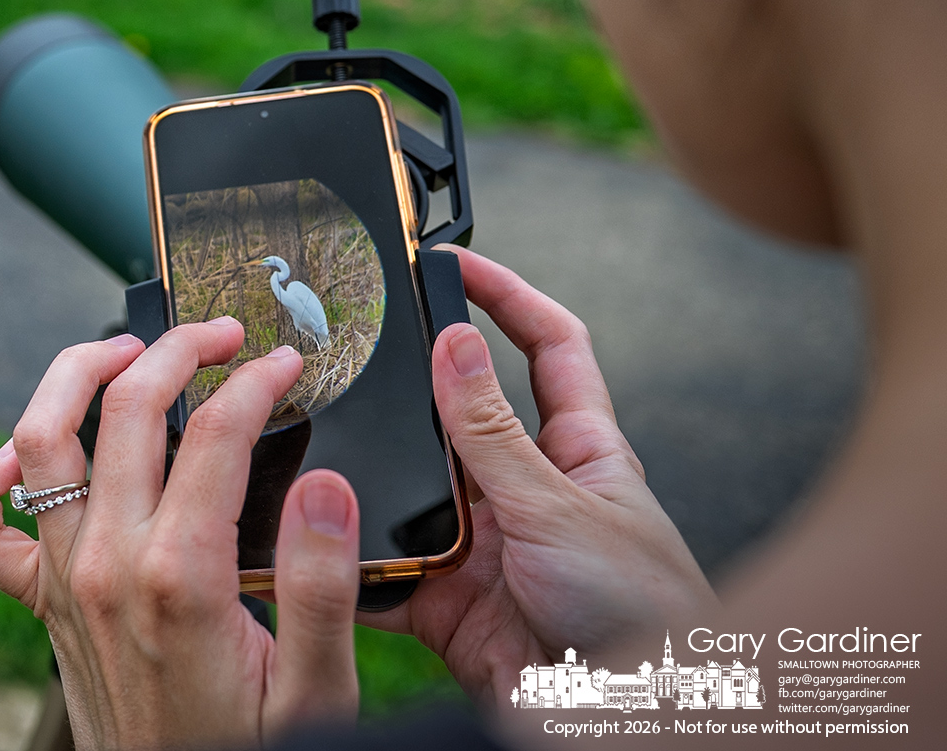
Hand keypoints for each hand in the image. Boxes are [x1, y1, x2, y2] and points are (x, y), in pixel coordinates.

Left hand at [0, 320, 363, 748]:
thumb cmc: (248, 750)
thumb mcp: (316, 690)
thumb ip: (322, 587)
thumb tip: (326, 487)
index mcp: (181, 576)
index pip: (218, 433)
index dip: (258, 380)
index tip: (288, 363)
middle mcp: (106, 563)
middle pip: (125, 408)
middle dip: (176, 347)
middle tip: (220, 334)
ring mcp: (61, 577)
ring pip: (40, 437)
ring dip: (78, 373)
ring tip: (129, 351)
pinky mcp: (37, 602)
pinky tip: (28, 451)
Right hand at [363, 247, 716, 702]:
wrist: (634, 719)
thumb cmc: (647, 616)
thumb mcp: (562, 507)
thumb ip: (494, 432)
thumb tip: (453, 341)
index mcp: (582, 453)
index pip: (548, 348)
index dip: (508, 297)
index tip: (454, 262)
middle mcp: (529, 492)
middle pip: (459, 415)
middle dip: (411, 388)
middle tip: (357, 347)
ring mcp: (486, 547)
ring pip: (411, 490)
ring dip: (377, 480)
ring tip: (331, 447)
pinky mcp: (448, 604)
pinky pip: (386, 571)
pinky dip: (352, 561)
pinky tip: (320, 541)